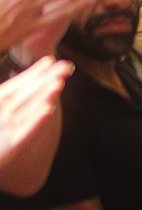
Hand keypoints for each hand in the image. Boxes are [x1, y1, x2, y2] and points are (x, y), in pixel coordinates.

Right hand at [0, 57, 70, 197]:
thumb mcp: (2, 111)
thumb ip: (11, 97)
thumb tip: (35, 77)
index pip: (17, 86)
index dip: (34, 73)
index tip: (52, 60)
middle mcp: (0, 114)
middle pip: (25, 94)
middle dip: (45, 80)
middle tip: (66, 67)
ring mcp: (3, 130)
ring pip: (26, 110)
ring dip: (43, 96)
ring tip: (60, 83)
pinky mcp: (10, 148)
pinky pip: (25, 133)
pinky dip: (36, 121)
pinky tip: (49, 110)